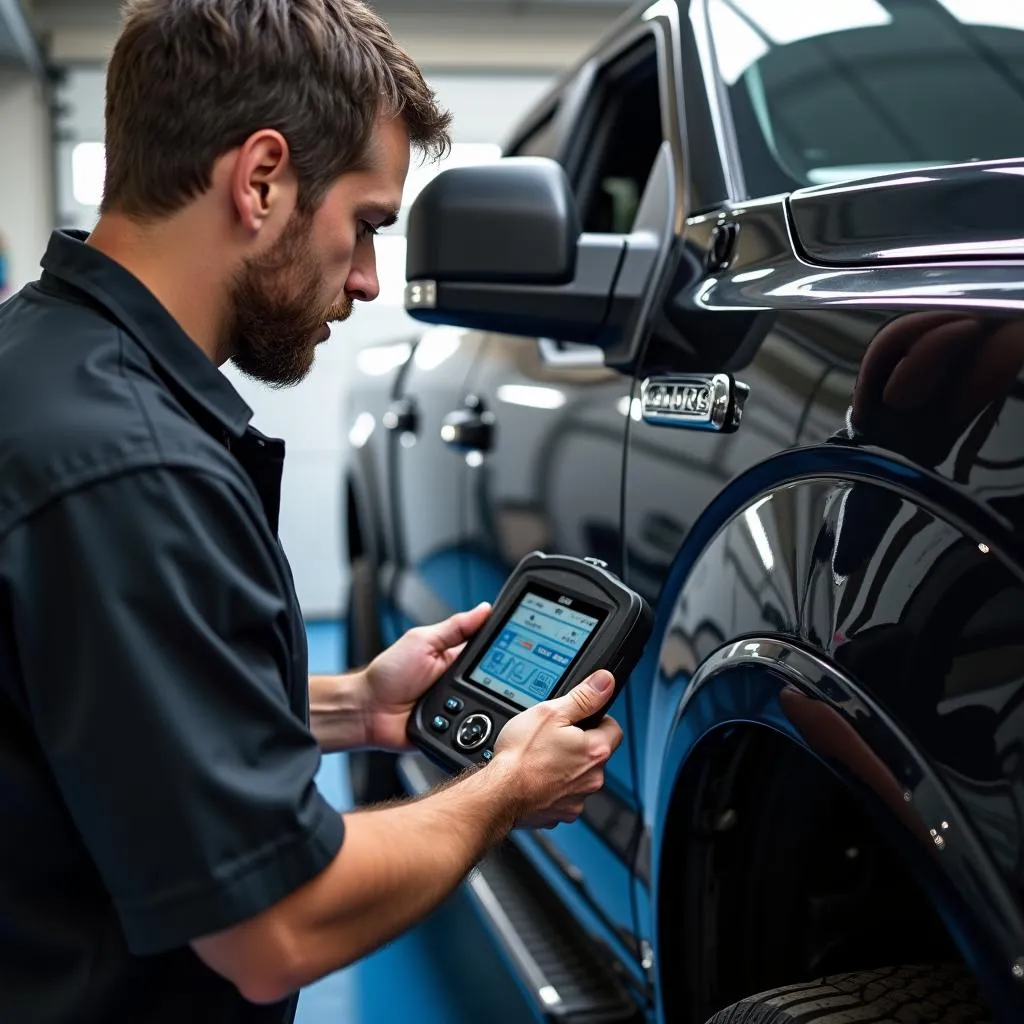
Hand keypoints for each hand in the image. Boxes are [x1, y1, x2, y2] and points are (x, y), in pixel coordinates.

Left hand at [361, 603, 491, 750]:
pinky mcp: (454, 730)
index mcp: (455, 657)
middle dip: (499, 679)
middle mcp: (460, 681)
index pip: (489, 649)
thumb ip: (454, 627)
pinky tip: (472, 720)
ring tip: (470, 698)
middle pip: (494, 679)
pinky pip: (474, 730)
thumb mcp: (422, 641)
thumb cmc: (387, 675)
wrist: (367, 712)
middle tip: (496, 676)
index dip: (505, 647)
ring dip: (484, 702)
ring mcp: (458, 706)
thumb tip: (484, 609)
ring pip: (488, 705)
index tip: (524, 643)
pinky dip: (476, 726)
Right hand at [491, 670, 622, 829]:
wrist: (499, 793)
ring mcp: (578, 798)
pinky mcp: (562, 812)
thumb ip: (583, 697)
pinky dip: (554, 785)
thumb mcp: (550, 713)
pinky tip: (537, 776)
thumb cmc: (521, 755)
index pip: (613, 728)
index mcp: (595, 750)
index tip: (578, 719)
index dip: (596, 719)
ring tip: (542, 757)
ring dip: (567, 765)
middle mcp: (593, 778)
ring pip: (580, 774)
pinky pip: (565, 793)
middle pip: (596, 752)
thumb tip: (605, 682)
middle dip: (579, 743)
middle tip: (554, 736)